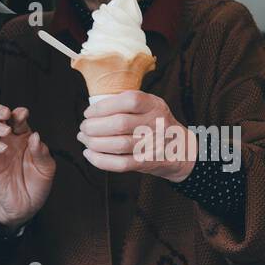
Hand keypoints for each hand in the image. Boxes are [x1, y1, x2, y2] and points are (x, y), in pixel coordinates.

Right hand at [0, 104, 55, 227]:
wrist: (28, 206)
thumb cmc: (38, 184)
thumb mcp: (46, 168)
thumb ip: (41, 152)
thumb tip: (35, 136)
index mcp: (23, 137)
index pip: (17, 118)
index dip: (18, 113)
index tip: (24, 114)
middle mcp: (8, 140)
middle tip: (6, 113)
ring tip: (5, 130)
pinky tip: (1, 148)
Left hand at [78, 91, 196, 181]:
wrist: (180, 150)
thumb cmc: (156, 124)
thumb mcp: (151, 105)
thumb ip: (128, 103)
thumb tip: (93, 108)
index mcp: (155, 105)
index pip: (129, 101)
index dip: (104, 106)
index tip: (89, 112)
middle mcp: (156, 124)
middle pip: (120, 124)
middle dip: (94, 126)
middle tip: (84, 127)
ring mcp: (152, 145)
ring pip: (118, 145)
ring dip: (94, 143)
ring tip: (84, 139)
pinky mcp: (146, 162)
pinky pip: (120, 164)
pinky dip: (100, 160)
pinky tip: (89, 154)